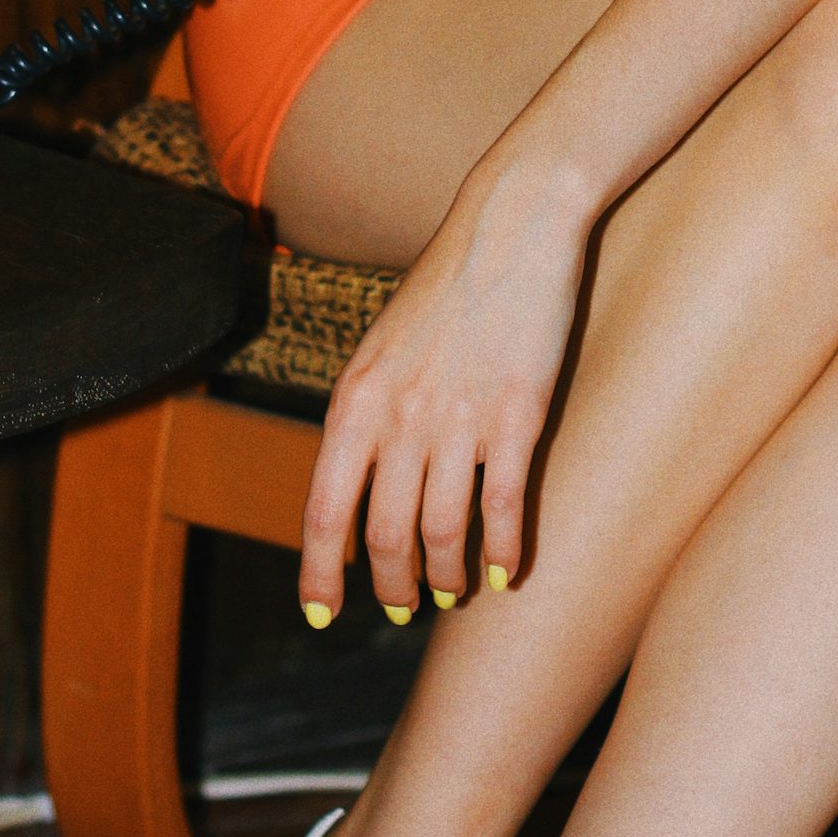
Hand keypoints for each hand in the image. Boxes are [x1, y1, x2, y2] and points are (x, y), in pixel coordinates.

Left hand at [298, 159, 587, 622]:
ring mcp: (460, 420)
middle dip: (393, 587)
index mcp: (357, 399)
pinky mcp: (517, 416)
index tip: (323, 613)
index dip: (320, 574)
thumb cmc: (447, 281)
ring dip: (446, 578)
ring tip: (453, 588)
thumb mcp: (382, 345)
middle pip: (385, 538)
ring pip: (443, 536)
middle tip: (403, 605)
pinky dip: (504, 553)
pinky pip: (503, 509)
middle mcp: (400, 417)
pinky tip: (507, 570)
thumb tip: (358, 482)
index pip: (324, 512)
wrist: (513, 223)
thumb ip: (368, 412)